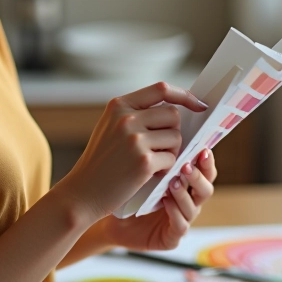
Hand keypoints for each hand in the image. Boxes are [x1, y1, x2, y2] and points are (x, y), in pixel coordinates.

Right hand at [56, 82, 207, 221]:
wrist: (83, 192)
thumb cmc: (101, 162)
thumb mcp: (110, 127)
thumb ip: (136, 114)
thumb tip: (175, 110)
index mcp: (119, 105)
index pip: (161, 89)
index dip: (184, 95)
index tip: (199, 105)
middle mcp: (127, 117)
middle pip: (173, 115)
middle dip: (173, 132)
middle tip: (160, 148)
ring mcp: (135, 139)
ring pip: (176, 138)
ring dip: (171, 152)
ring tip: (152, 162)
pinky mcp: (144, 162)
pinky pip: (172, 159)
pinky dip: (166, 169)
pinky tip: (149, 175)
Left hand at [101, 147, 217, 251]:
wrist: (107, 213)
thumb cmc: (126, 184)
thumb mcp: (140, 163)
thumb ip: (156, 146)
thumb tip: (163, 119)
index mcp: (184, 180)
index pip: (204, 167)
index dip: (206, 159)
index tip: (202, 147)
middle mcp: (188, 198)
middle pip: (207, 186)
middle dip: (199, 175)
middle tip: (187, 164)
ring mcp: (182, 218)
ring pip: (195, 206)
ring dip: (185, 193)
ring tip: (173, 182)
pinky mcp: (171, 236)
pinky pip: (180, 225)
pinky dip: (175, 213)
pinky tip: (166, 202)